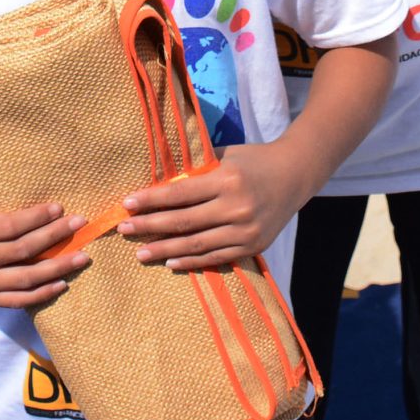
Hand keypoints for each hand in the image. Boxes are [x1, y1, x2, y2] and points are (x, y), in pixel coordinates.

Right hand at [0, 199, 89, 308]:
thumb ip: (4, 207)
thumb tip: (48, 205)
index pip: (10, 226)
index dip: (37, 218)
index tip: (60, 208)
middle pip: (22, 251)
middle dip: (54, 237)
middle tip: (80, 225)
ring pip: (24, 278)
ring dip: (57, 268)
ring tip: (81, 257)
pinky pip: (18, 300)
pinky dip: (42, 293)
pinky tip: (62, 282)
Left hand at [119, 143, 310, 271]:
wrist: (295, 174)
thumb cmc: (253, 159)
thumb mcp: (225, 155)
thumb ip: (196, 170)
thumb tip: (157, 182)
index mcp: (227, 179)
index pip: (180, 192)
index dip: (152, 200)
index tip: (127, 204)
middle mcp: (237, 206)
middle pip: (184, 221)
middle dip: (150, 227)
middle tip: (123, 230)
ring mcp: (246, 230)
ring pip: (197, 245)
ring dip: (165, 251)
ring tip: (140, 254)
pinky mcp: (253, 246)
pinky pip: (216, 258)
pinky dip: (192, 262)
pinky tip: (171, 264)